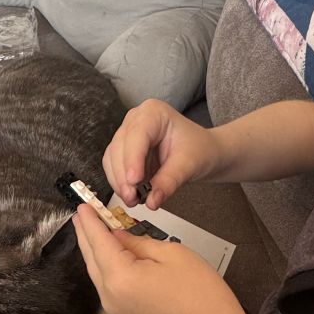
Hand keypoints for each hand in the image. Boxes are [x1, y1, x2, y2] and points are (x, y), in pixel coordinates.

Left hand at [73, 204, 243, 313]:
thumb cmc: (200, 294)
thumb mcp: (170, 254)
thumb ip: (137, 242)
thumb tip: (117, 236)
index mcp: (121, 277)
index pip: (98, 241)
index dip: (90, 221)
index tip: (83, 205)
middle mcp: (110, 296)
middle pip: (91, 258)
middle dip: (86, 234)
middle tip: (82, 214)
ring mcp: (114, 309)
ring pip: (97, 272)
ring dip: (93, 250)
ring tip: (91, 230)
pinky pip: (107, 285)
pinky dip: (104, 267)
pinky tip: (107, 255)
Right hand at [103, 99, 221, 209]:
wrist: (202, 154)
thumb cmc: (199, 149)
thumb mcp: (189, 164)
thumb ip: (170, 181)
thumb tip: (152, 200)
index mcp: (153, 113)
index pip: (136, 135)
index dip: (132, 159)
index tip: (134, 181)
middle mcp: (135, 120)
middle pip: (119, 148)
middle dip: (123, 175)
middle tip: (132, 198)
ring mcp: (127, 136)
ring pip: (112, 159)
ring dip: (119, 182)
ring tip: (133, 200)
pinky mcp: (124, 153)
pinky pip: (114, 169)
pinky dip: (120, 184)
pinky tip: (132, 196)